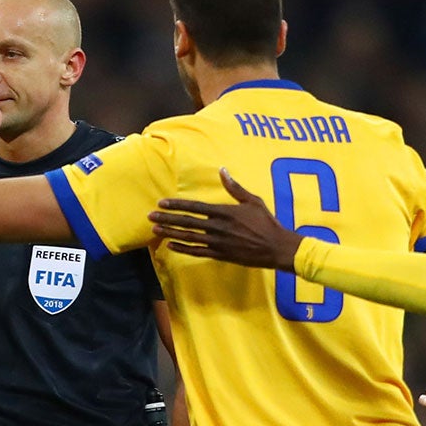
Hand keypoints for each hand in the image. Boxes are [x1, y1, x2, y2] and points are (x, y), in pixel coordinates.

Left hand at [151, 169, 295, 269]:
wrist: (276, 247)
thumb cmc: (266, 222)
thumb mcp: (252, 200)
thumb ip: (235, 187)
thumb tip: (222, 170)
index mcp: (224, 212)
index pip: (195, 207)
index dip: (176, 205)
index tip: (161, 203)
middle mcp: (218, 228)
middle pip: (187, 222)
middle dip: (166, 219)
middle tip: (149, 217)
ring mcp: (217, 243)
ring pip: (189, 237)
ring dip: (170, 233)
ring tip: (155, 230)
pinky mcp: (220, 255)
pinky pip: (197, 252)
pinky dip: (183, 249)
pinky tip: (170, 246)